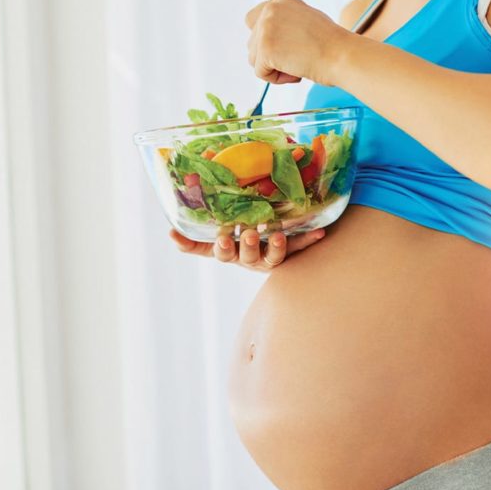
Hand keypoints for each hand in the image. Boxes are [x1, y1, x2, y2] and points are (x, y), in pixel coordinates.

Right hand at [169, 226, 326, 271]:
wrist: (268, 238)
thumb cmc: (235, 237)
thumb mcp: (213, 237)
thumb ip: (192, 239)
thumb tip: (170, 233)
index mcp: (231, 251)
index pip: (222, 252)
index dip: (222, 247)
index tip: (222, 237)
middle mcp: (250, 257)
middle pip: (247, 256)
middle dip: (248, 245)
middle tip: (249, 234)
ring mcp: (271, 256)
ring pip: (273, 256)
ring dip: (276, 246)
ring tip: (278, 234)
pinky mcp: (291, 251)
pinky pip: (300, 247)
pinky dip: (309, 240)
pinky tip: (319, 232)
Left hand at [244, 0, 347, 86]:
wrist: (341, 55)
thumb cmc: (332, 45)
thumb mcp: (307, 22)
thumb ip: (286, 25)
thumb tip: (272, 38)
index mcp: (281, 2)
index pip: (252, 19)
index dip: (263, 38)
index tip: (281, 48)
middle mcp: (270, 10)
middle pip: (252, 42)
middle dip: (269, 56)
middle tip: (295, 59)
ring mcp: (266, 28)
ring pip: (254, 59)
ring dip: (273, 68)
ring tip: (297, 65)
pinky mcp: (266, 48)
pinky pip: (260, 72)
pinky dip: (276, 79)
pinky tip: (296, 73)